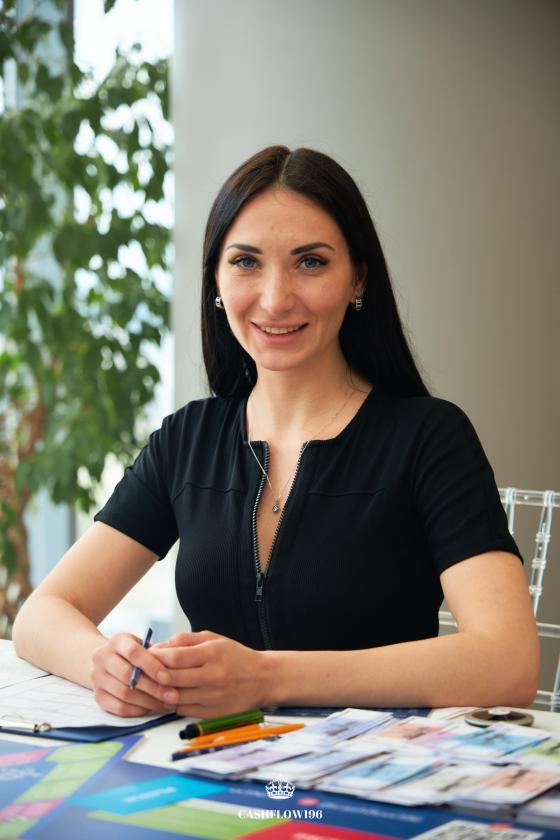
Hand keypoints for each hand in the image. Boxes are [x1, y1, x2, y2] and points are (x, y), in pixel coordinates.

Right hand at [90, 632, 177, 716]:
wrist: (107, 661)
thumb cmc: (134, 653)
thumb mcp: (143, 644)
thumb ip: (156, 652)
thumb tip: (174, 666)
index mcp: (117, 641)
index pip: (133, 652)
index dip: (151, 665)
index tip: (168, 677)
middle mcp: (102, 657)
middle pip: (127, 675)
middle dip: (153, 687)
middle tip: (173, 696)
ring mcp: (97, 678)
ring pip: (123, 694)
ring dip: (148, 701)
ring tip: (166, 703)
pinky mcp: (97, 696)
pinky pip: (118, 707)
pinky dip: (137, 710)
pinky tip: (151, 708)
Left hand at [150, 630, 266, 716]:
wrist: (262, 678)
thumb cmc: (234, 656)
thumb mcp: (213, 638)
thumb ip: (184, 640)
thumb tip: (158, 647)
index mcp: (212, 653)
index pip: (174, 657)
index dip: (155, 657)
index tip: (146, 656)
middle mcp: (212, 676)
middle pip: (171, 678)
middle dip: (153, 675)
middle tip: (143, 671)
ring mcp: (212, 697)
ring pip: (174, 697)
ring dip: (160, 691)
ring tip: (154, 683)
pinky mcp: (212, 713)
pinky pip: (182, 710)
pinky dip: (172, 702)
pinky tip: (170, 694)